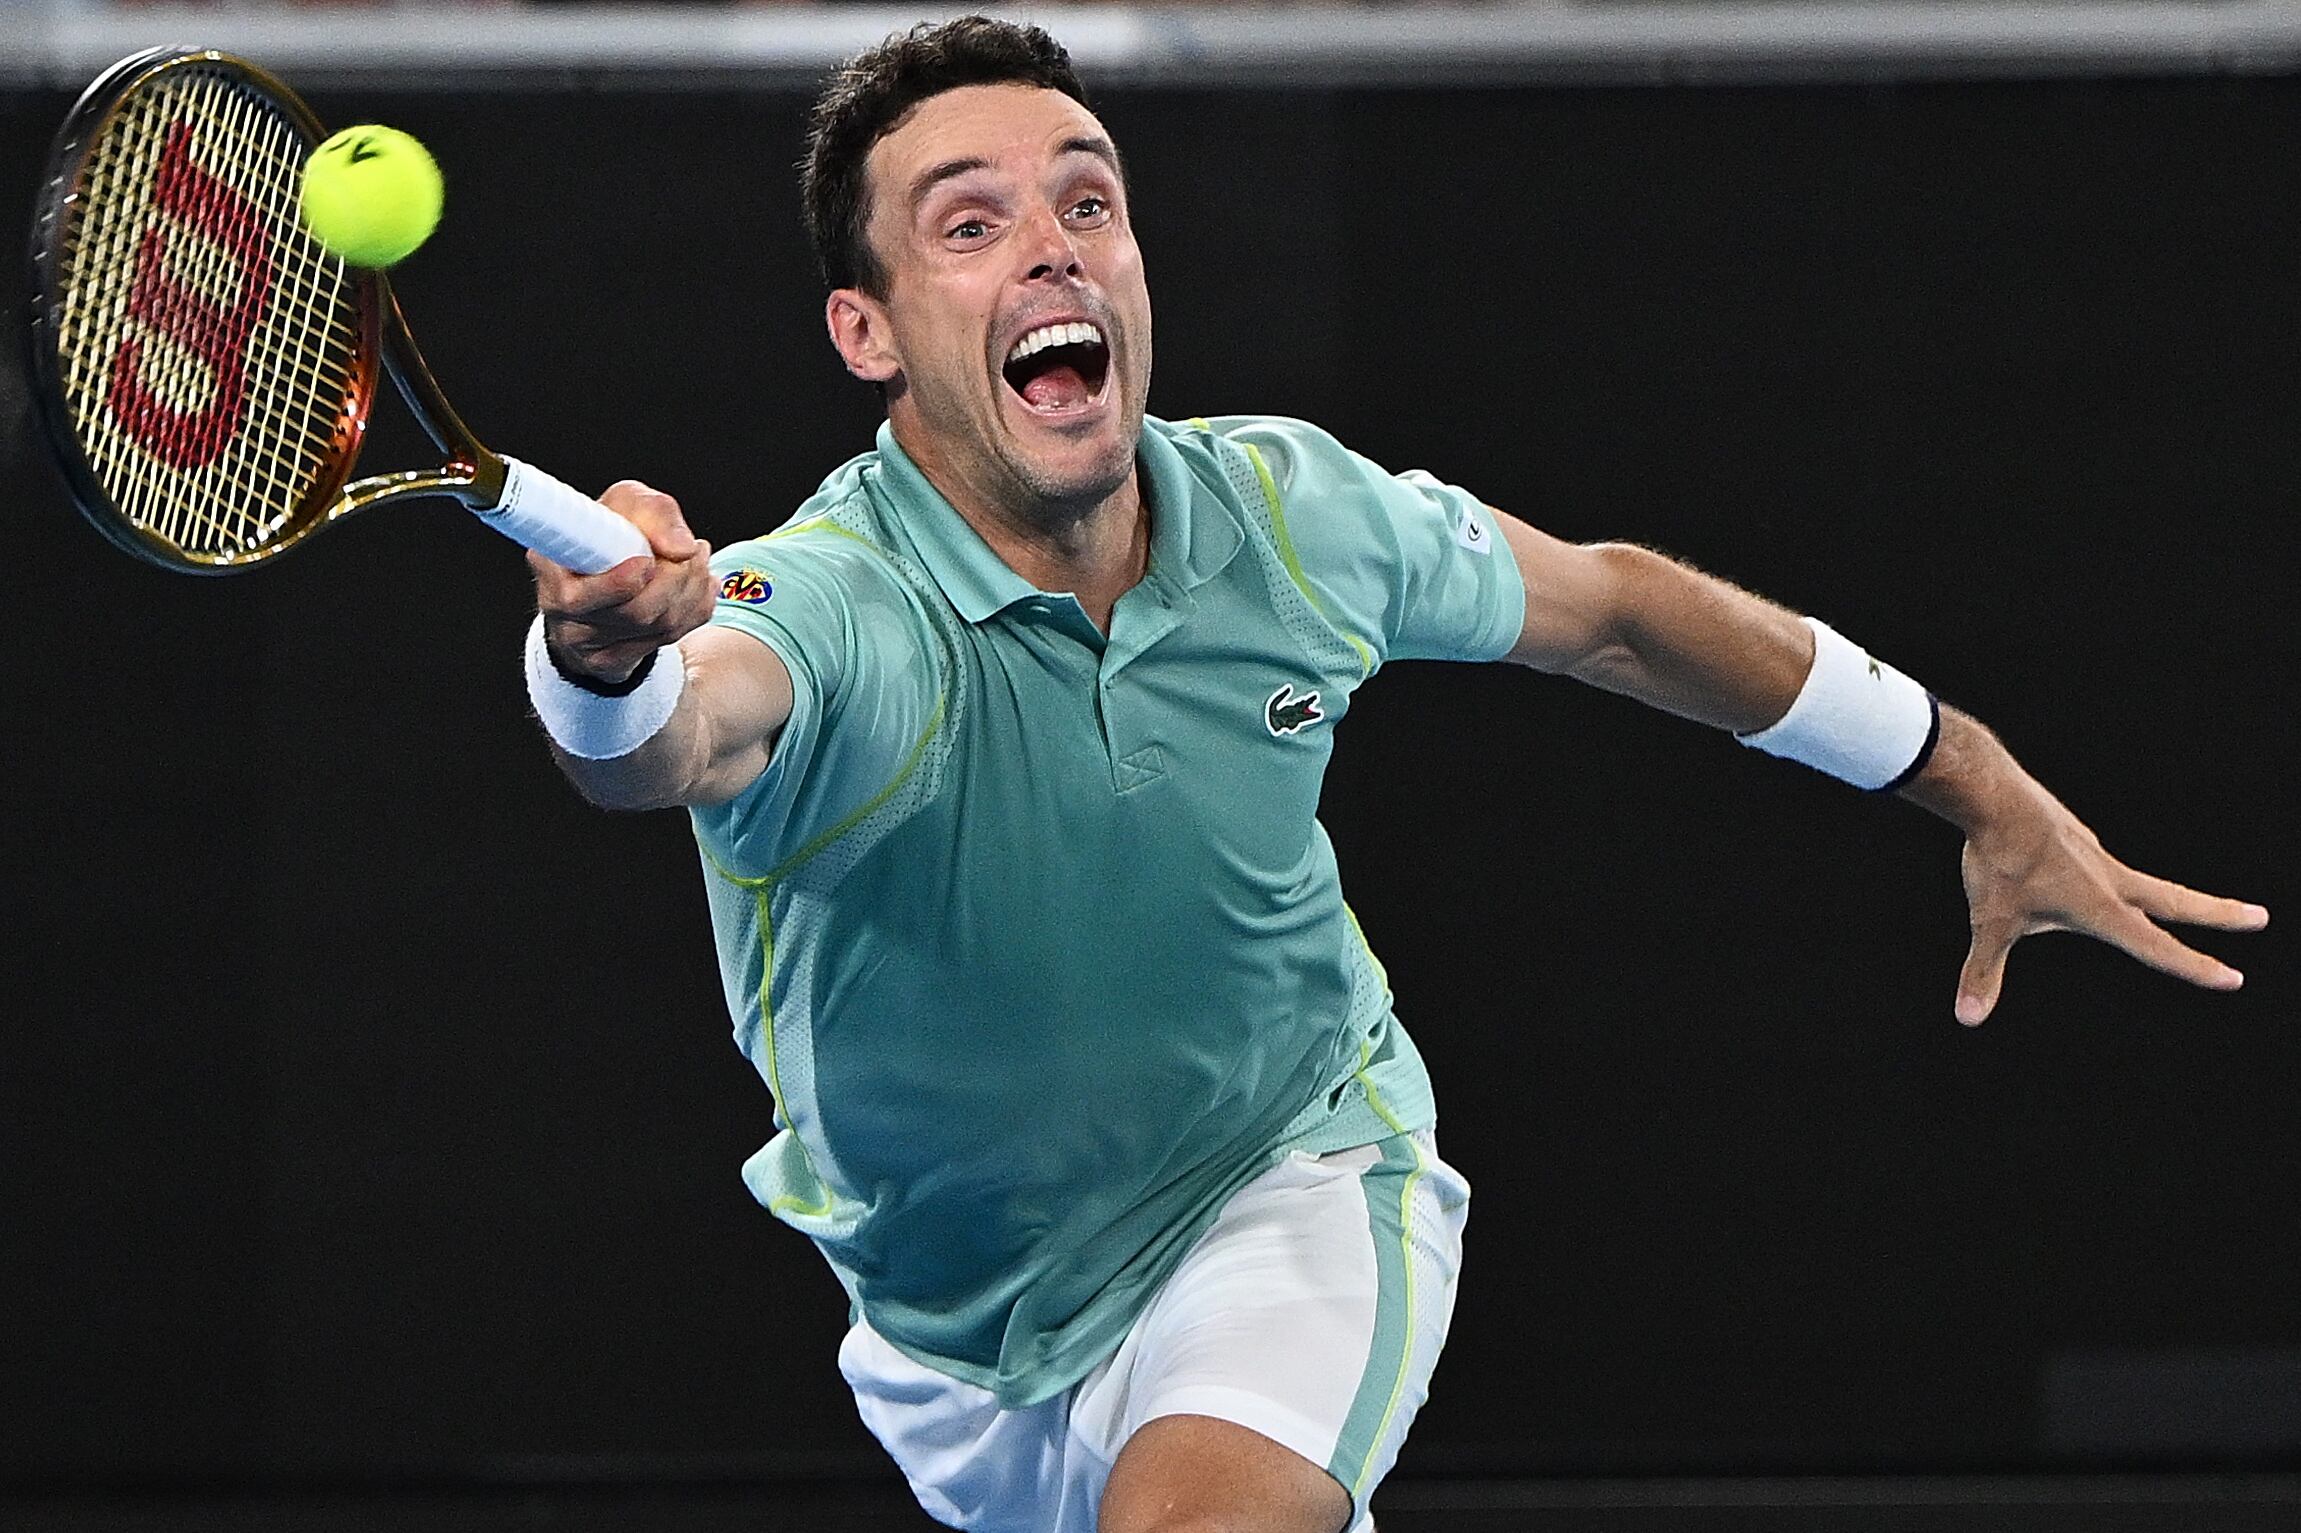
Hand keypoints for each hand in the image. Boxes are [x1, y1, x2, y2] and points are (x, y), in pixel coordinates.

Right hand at [530, 480, 715, 685]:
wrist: (606, 567)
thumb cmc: (610, 530)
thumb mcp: (626, 504)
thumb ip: (654, 514)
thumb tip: (682, 548)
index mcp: (551, 573)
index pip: (577, 598)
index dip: (617, 585)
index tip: (646, 562)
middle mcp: (565, 616)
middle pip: (634, 614)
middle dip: (675, 579)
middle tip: (693, 548)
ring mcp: (591, 645)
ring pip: (660, 627)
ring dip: (693, 589)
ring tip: (698, 557)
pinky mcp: (620, 658)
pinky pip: (673, 637)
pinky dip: (698, 606)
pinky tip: (699, 582)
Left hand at [1950, 776, 2268, 1025]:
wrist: (1994, 795)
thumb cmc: (1997, 862)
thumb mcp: (1989, 923)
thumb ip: (1983, 971)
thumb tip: (1967, 1017)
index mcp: (2100, 907)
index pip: (2156, 947)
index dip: (2194, 967)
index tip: (2233, 978)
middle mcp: (2108, 878)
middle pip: (2177, 900)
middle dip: (2219, 913)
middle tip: (2260, 916)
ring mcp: (2093, 853)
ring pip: (2137, 880)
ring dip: (2160, 896)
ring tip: (2141, 903)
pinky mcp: (2073, 834)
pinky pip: (2091, 860)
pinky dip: (2098, 873)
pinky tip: (2066, 869)